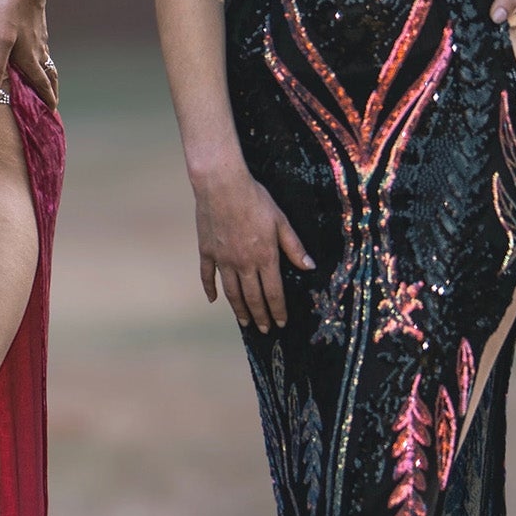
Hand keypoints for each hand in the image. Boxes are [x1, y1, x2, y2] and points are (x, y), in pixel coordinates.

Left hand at [0, 0, 58, 110]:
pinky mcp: (38, 32)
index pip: (41, 85)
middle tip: (53, 105)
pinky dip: (44, 65)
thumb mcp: (0, 39)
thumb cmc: (11, 11)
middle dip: (51, 92)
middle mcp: (38, 53)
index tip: (52, 112)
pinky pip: (44, 54)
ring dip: (49, 79)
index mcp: (29, 58)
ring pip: (48, 65)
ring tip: (48, 87)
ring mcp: (40, 42)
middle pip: (49, 78)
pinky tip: (37, 60)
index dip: (46, 99)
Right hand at [192, 164, 313, 332]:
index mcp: (265, 256)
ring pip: (231, 291)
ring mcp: (223, 259)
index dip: (278, 309)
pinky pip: (207, 275)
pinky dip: (210, 289)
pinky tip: (213, 300)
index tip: (281, 323)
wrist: (221, 185)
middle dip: (260, 316)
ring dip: (239, 309)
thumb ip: (294, 247)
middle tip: (264, 329)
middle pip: (252, 297)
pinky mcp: (207, 251)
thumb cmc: (256, 199)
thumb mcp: (281, 221)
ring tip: (244, 321)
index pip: (273, 292)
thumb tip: (309, 267)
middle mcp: (243, 263)